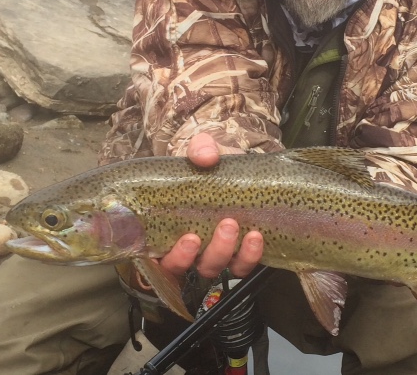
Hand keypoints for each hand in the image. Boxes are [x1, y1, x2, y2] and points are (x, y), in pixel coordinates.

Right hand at [160, 134, 262, 278]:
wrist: (236, 164)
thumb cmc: (209, 163)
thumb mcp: (203, 150)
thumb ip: (201, 148)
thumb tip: (207, 157)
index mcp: (167, 228)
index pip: (161, 258)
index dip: (175, 257)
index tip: (190, 238)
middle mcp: (187, 247)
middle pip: (190, 267)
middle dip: (209, 251)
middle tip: (225, 225)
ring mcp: (212, 251)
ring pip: (214, 267)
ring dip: (227, 252)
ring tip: (238, 226)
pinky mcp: (236, 252)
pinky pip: (241, 265)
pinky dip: (249, 256)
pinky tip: (255, 238)